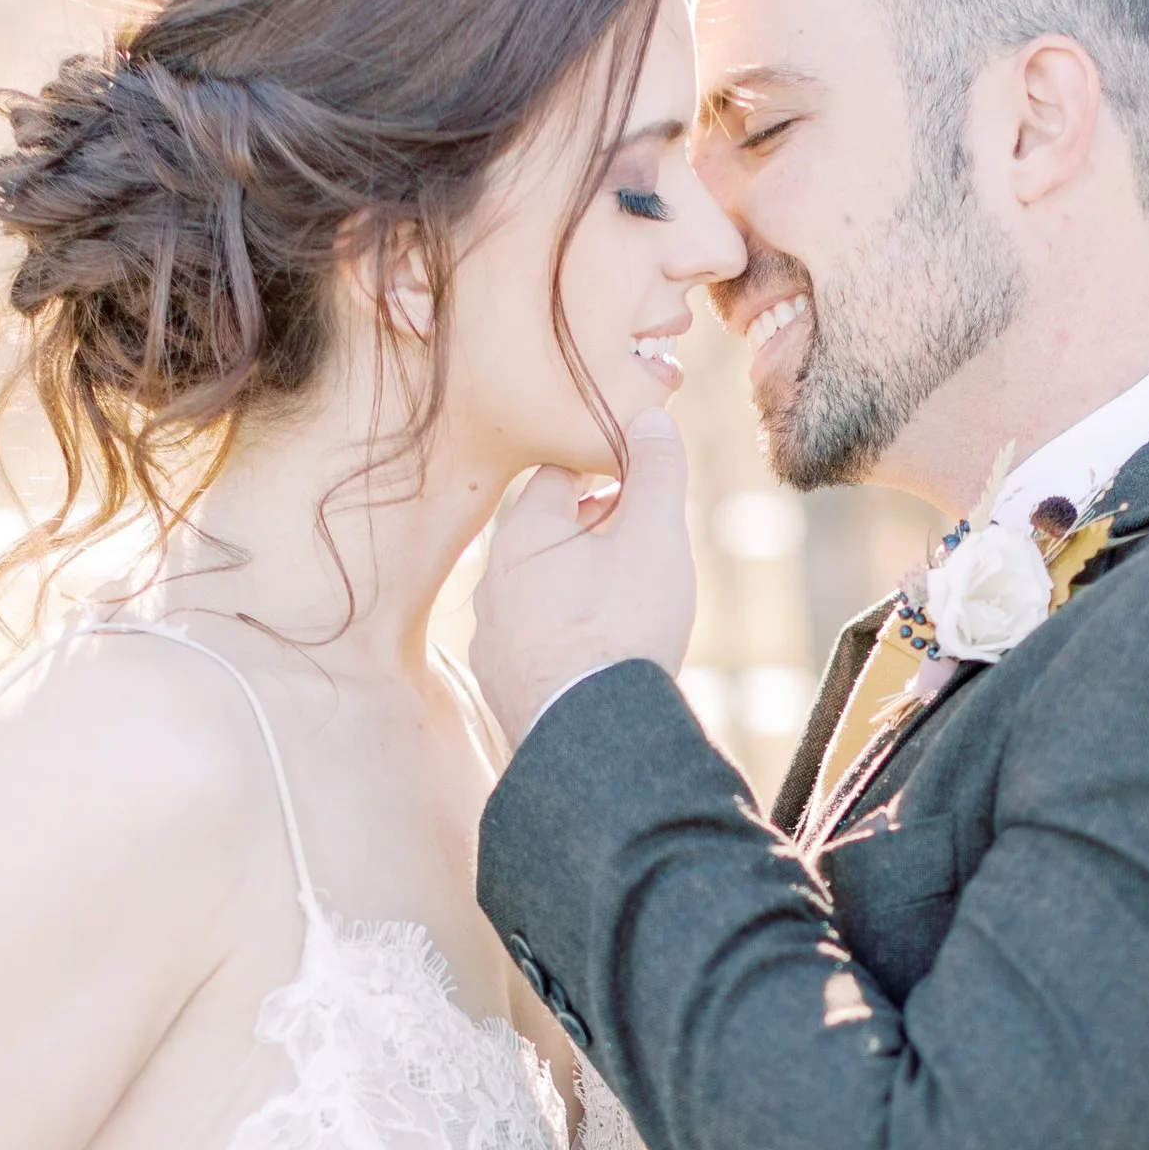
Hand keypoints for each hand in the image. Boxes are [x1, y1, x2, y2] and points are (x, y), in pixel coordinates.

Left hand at [469, 412, 696, 749]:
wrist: (595, 736)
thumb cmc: (625, 626)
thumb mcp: (655, 535)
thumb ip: (656, 469)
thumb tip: (651, 413)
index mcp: (521, 534)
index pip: (560, 476)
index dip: (606, 471)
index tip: (641, 478)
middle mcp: (492, 583)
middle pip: (548, 535)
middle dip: (595, 530)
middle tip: (644, 538)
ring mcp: (492, 639)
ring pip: (540, 592)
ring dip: (578, 586)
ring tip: (624, 600)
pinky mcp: (502, 686)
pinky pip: (536, 643)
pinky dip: (565, 637)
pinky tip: (596, 651)